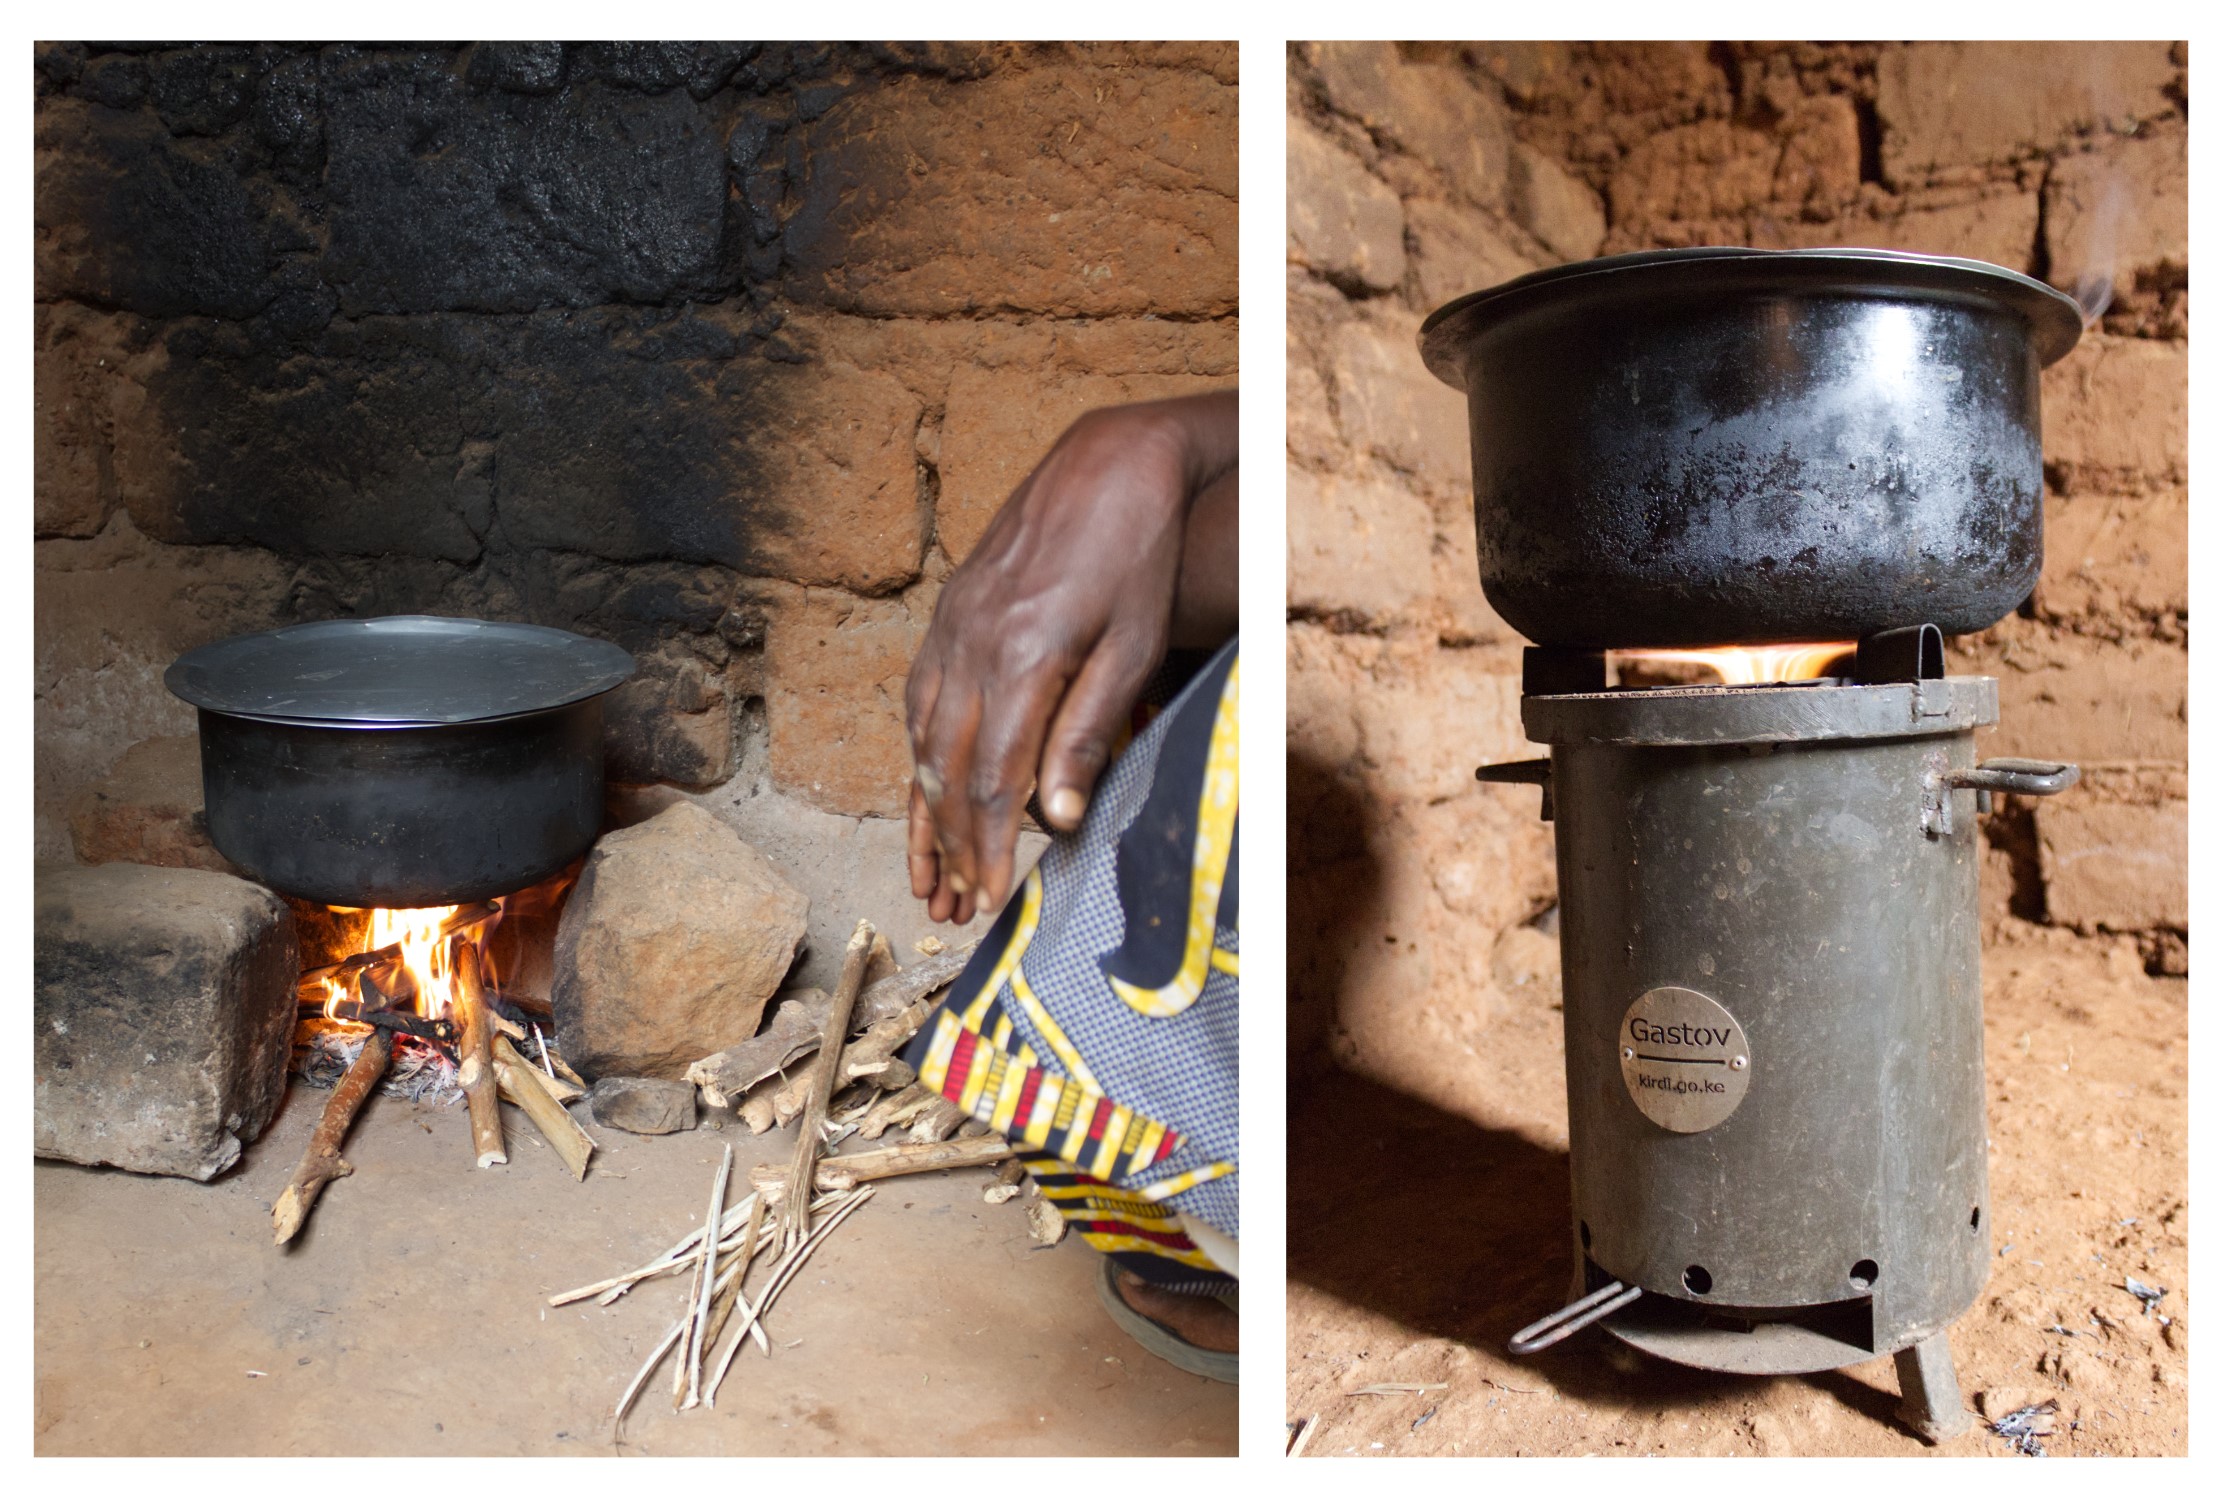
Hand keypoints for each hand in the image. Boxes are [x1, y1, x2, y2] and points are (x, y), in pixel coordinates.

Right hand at [905, 392, 1236, 923]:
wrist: (1106, 464)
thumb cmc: (1136, 558)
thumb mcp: (1132, 649)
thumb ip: (1087, 734)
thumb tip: (1056, 820)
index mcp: (1022, 659)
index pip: (993, 782)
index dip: (989, 850)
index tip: (990, 901)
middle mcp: (971, 645)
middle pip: (946, 772)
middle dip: (949, 848)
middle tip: (953, 906)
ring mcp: (950, 626)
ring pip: (920, 740)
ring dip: (924, 812)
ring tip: (929, 871)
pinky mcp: (946, 614)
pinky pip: (918, 699)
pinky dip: (918, 755)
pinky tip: (926, 790)